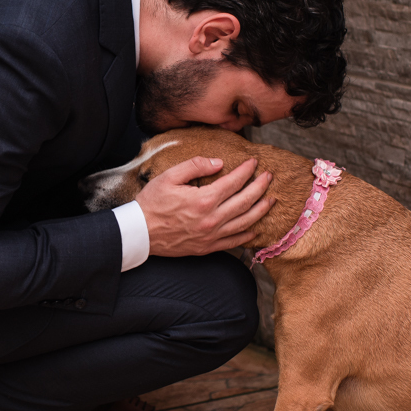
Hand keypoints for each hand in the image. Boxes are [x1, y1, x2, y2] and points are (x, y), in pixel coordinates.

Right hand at [135, 157, 273, 256]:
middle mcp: (212, 219)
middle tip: (269, 177)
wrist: (140, 233)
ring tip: (271, 200)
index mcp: (204, 199)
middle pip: (245, 201)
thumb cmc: (152, 203)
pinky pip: (234, 243)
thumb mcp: (169, 176)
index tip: (254, 162)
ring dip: (261, 210)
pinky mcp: (207, 247)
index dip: (247, 171)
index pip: (234, 182)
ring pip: (245, 222)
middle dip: (260, 187)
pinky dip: (248, 235)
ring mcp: (211, 235)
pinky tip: (256, 228)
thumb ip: (195, 166)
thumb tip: (218, 163)